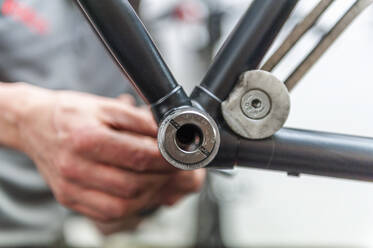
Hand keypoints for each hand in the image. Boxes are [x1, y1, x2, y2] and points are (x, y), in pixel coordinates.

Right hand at [17, 85, 204, 228]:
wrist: (35, 124)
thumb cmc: (70, 113)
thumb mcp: (106, 106)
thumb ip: (139, 122)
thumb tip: (168, 135)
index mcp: (86, 139)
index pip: (139, 157)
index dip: (166, 159)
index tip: (180, 155)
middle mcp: (75, 167)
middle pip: (133, 185)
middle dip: (163, 178)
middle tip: (174, 168)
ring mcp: (70, 188)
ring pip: (123, 205)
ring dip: (150, 195)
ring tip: (161, 179)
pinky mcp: (69, 199)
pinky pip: (107, 214)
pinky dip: (131, 206)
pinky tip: (141, 191)